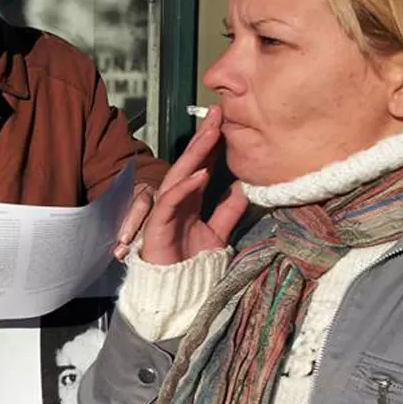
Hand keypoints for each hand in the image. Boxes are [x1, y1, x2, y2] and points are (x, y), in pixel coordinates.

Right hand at [115, 105, 247, 264]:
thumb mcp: (217, 232)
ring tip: (210, 134)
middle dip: (203, 137)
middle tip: (218, 113)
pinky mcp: (158, 224)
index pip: (201, 165)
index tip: (226, 120)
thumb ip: (228, 210)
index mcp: (190, 200)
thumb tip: (244, 188)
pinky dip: (185, 187)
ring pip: (179, 175)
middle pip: (190, 163)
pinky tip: (200, 174)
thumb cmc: (190, 263)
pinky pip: (171, 201)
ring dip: (195, 155)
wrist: (174, 290)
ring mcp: (166, 209)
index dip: (212, 143)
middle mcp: (176, 200)